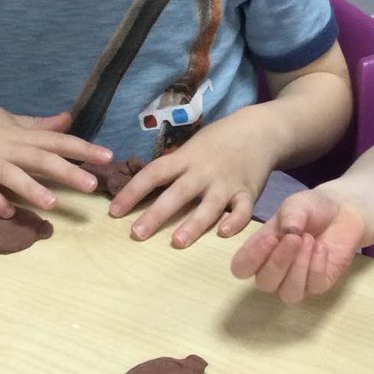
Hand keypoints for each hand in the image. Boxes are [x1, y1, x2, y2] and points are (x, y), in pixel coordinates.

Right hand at [0, 97, 111, 216]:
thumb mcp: (8, 120)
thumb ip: (38, 125)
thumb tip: (68, 119)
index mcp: (19, 135)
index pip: (57, 140)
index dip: (83, 148)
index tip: (109, 157)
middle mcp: (4, 147)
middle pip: (40, 158)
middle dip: (67, 171)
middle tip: (92, 185)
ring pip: (10, 174)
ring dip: (31, 188)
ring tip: (52, 203)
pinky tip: (7, 212)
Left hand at [110, 107, 275, 247]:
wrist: (260, 131)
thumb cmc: (218, 142)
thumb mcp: (192, 148)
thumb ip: (174, 168)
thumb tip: (144, 190)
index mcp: (186, 159)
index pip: (154, 173)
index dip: (133, 191)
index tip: (113, 212)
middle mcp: (204, 171)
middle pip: (178, 193)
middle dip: (157, 214)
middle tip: (137, 234)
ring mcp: (227, 183)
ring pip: (209, 205)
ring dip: (194, 224)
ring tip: (177, 242)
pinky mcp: (248, 192)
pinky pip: (243, 210)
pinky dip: (236, 221)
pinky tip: (224, 234)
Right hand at [230, 190, 367, 302]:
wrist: (341, 211)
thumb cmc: (310, 209)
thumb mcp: (296, 204)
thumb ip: (290, 215)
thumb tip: (287, 231)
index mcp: (260, 250)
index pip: (241, 268)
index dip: (251, 258)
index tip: (270, 239)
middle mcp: (274, 271)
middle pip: (264, 283)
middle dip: (279, 261)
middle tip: (295, 237)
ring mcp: (296, 281)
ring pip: (288, 293)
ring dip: (298, 267)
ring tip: (310, 240)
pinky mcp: (319, 284)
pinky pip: (313, 286)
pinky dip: (317, 267)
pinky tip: (322, 248)